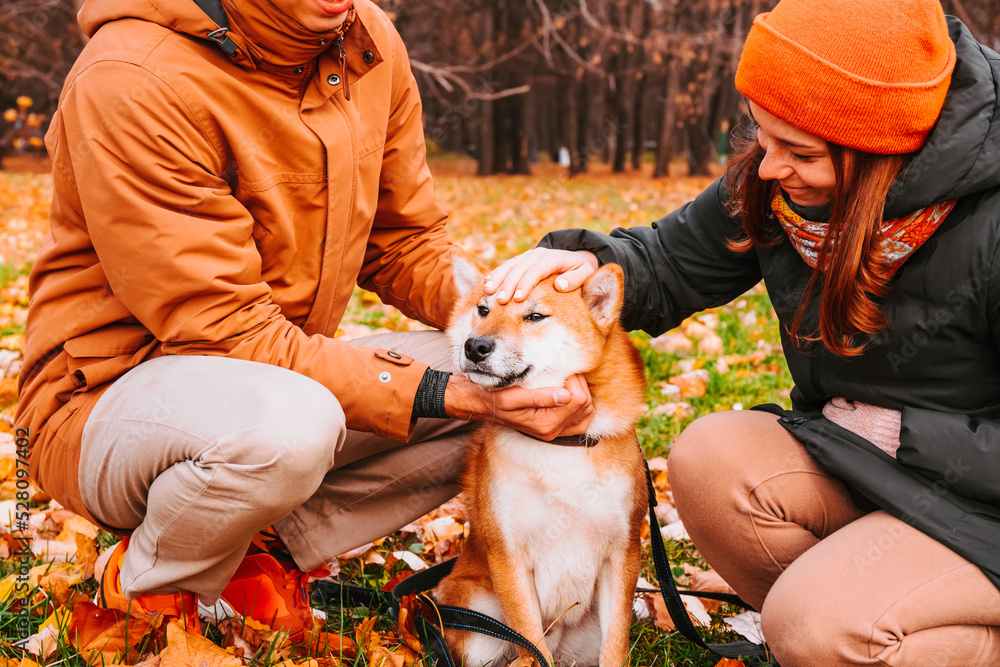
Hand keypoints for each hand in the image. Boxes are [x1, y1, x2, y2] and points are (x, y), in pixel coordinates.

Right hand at [444, 373, 594, 439]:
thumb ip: (538, 397)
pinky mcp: (555, 426)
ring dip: (582, 392)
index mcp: (544, 425)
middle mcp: (552, 431)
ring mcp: (555, 430)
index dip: (574, 380)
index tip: (560, 368)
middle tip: (563, 372)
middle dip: (580, 385)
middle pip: (587, 405)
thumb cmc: (492, 397)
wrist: (479, 404)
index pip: (578, 400)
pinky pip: (581, 416)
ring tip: (565, 379)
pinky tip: (568, 389)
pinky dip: (580, 401)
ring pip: (587, 411)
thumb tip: (565, 395)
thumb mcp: (511, 396)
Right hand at [484, 248, 598, 304]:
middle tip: (501, 300)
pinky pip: (506, 266)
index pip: (538, 270)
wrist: (575, 260)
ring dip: (498, 278)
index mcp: (555, 258)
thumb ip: (576, 280)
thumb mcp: (586, 274)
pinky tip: (486, 285)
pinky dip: (496, 275)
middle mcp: (539, 254)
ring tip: (488, 291)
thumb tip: (560, 285)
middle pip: (520, 267)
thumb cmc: (581, 272)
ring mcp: (528, 256)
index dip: (527, 283)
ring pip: (510, 265)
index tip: (519, 298)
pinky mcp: (520, 261)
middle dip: (509, 283)